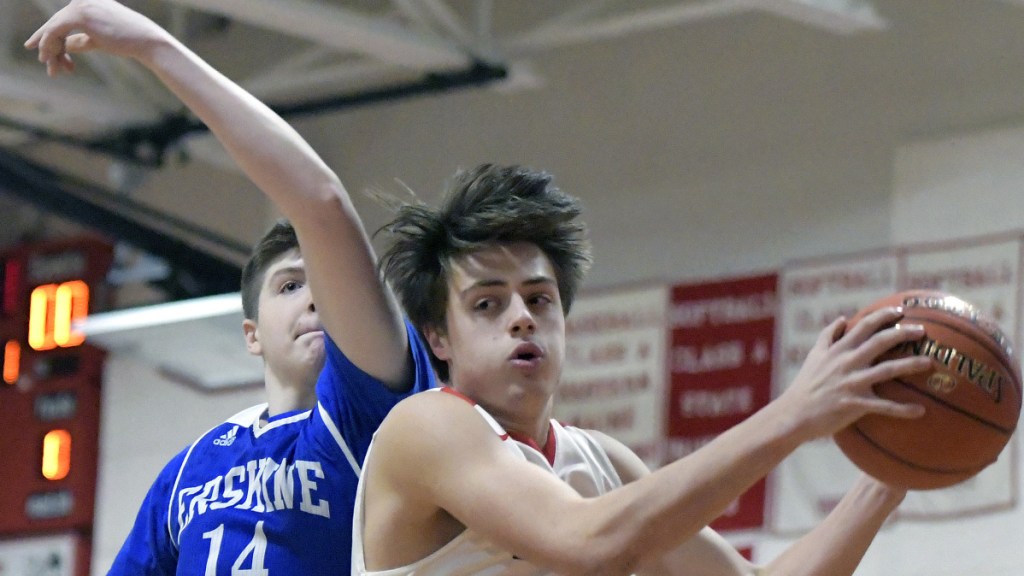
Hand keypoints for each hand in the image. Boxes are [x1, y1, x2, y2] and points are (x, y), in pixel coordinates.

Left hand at [24, 0, 169, 76]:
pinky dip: (50, 46)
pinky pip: (55, 31)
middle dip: (48, 46)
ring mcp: (80, 5)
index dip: (47, 34)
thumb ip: (81, 40)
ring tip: (53, 70)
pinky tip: (51, 60)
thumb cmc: (128, 42)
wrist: (147, 42)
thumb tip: (65, 45)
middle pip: (55, 23)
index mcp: (88, 3)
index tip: (37, 49)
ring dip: (51, 51)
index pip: (62, 19)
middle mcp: (82, 0)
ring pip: (53, 28)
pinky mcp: (79, 15)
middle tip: (45, 64)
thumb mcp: (99, 40)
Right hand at [777, 306, 930, 440]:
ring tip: (929, 363)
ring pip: (887, 370)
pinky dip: (903, 409)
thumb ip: (828, 336)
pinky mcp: (855, 404)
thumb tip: (843, 318)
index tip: (901, 311)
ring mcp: (852, 383)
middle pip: (880, 342)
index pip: (864, 325)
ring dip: (910, 365)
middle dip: (903, 333)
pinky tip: (921, 411)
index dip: (884, 316)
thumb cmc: (806, 385)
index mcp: (839, 349)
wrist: (794, 414)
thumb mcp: (814, 355)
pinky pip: (884, 407)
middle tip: (922, 331)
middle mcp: (847, 362)